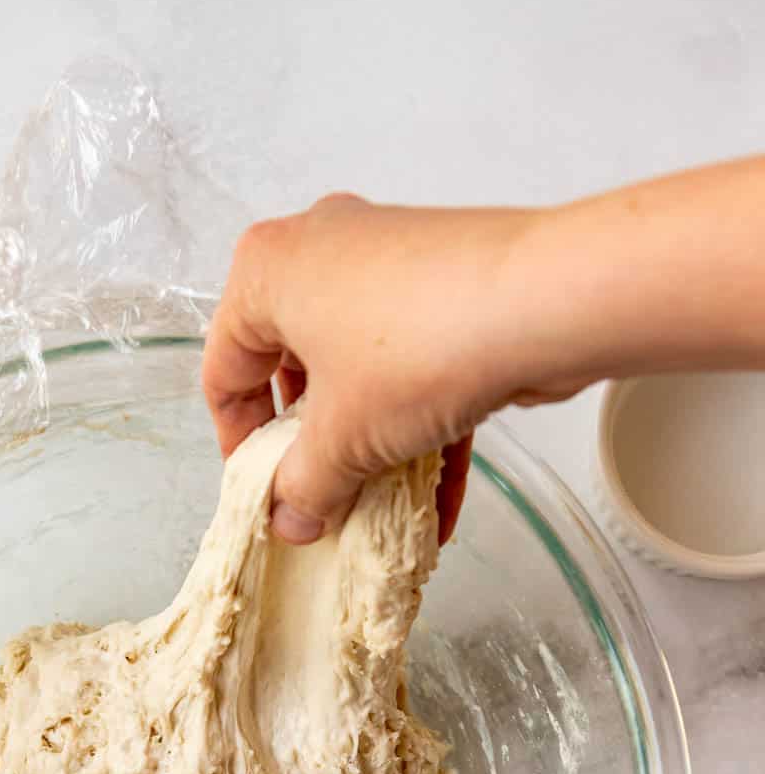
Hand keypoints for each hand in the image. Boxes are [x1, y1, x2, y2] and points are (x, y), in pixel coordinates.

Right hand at [203, 161, 764, 545]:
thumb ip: (303, 487)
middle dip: (312, 449)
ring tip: (379, 514)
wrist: (547, 301)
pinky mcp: (446, 286)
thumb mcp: (342, 439)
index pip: (226, 369)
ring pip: (360, 372)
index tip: (260, 495)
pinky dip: (418, 430)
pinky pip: (413, 368)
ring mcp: (389, 263)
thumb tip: (290, 521)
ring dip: (368, 448)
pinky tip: (434, 505)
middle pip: (295, 369)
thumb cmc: (416, 350)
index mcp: (268, 270)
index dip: (238, 445)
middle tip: (321, 502)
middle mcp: (321, 252)